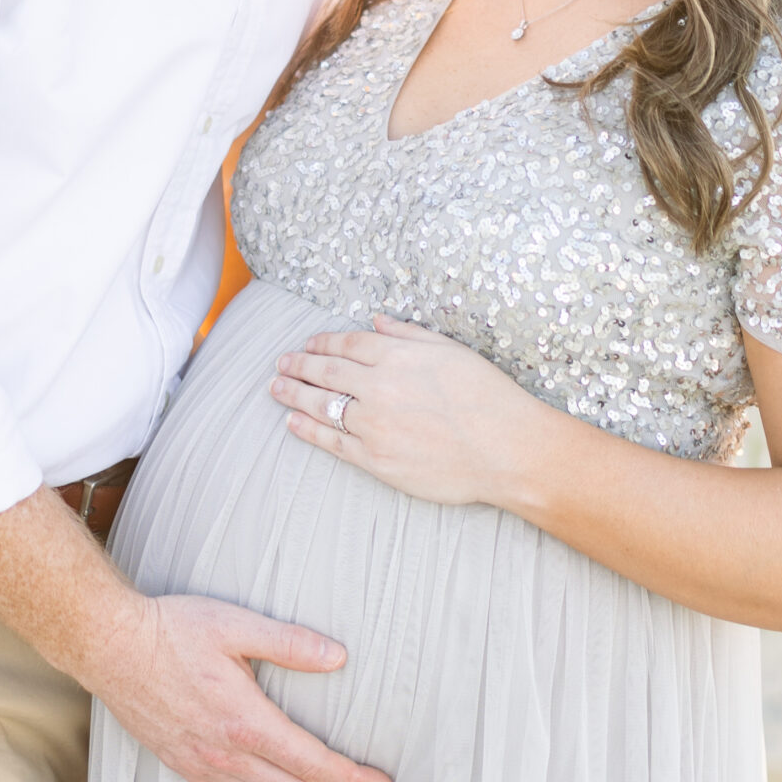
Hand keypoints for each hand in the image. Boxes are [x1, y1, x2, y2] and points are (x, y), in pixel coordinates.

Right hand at [85, 589, 393, 781]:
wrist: (107, 645)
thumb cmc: (170, 629)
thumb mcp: (235, 625)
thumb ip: (290, 643)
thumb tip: (339, 657)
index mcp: (244, 720)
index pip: (311, 762)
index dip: (350, 778)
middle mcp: (224, 751)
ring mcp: (200, 762)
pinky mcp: (181, 762)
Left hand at [272, 315, 545, 507]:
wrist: (506, 449)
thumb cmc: (487, 396)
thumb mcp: (450, 351)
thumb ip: (408, 334)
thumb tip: (377, 322)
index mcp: (396, 356)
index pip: (346, 344)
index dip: (322, 343)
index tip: (308, 345)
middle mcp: (378, 387)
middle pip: (325, 373)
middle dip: (298, 366)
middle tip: (281, 364)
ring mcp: (374, 425)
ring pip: (322, 406)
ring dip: (294, 394)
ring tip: (276, 388)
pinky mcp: (375, 460)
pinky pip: (332, 442)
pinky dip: (308, 430)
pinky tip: (293, 422)